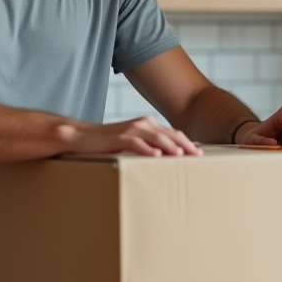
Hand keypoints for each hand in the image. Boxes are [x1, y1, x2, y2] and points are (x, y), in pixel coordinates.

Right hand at [71, 116, 201, 156]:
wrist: (81, 137)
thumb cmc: (108, 143)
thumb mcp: (131, 142)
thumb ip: (148, 146)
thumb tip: (165, 157)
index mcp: (147, 125)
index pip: (173, 134)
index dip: (187, 142)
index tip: (200, 152)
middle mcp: (142, 124)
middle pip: (170, 134)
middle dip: (186, 144)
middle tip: (199, 156)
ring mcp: (130, 130)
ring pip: (156, 137)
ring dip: (170, 146)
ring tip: (182, 156)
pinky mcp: (118, 138)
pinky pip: (136, 143)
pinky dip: (147, 149)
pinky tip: (156, 156)